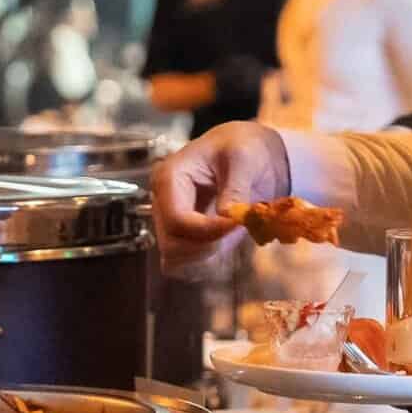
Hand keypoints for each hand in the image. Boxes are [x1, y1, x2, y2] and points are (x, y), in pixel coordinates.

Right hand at [150, 121, 290, 280]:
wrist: (249, 152)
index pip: (177, 219)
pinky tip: (227, 244)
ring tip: (232, 236)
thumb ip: (236, 187)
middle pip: (172, 245)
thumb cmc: (243, 147)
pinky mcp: (183, 237)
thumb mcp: (245, 156)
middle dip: (207, 246)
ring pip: (176, 261)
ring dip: (207, 257)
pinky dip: (207, 262)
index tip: (237, 224)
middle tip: (237, 231)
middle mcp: (163, 203)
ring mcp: (170, 222)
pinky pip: (186, 265)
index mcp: (170, 177)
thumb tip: (227, 217)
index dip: (208, 230)